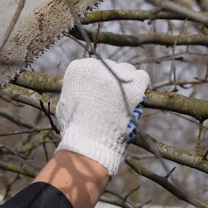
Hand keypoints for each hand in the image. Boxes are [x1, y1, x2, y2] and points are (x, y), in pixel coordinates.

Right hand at [55, 58, 149, 175]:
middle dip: (112, 80)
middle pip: (109, 67)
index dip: (97, 78)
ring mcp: (116, 76)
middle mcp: (97, 67)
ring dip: (127, 80)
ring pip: (127, 70)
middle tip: (114, 96)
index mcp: (79, 69)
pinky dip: (142, 83)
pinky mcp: (133, 86)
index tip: (101, 88)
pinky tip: (140, 91)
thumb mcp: (65, 105)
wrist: (88, 142)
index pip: (92, 65)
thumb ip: (74, 92)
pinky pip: (142, 76)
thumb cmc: (75, 129)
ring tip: (126, 95)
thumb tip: (78, 91)